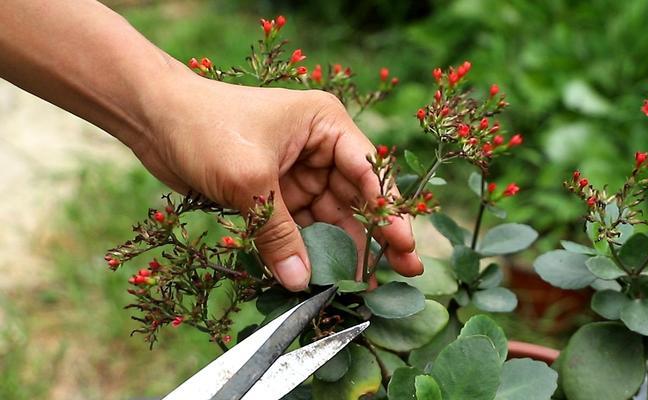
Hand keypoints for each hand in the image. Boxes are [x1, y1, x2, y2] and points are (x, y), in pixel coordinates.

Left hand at [133, 72, 421, 289]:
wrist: (153, 120)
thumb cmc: (206, 129)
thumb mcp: (250, 181)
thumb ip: (279, 233)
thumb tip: (302, 282)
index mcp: (325, 126)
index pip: (368, 171)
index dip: (388, 210)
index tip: (403, 244)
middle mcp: (320, 149)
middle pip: (356, 200)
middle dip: (373, 237)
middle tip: (401, 271)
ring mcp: (298, 174)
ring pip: (329, 220)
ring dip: (339, 251)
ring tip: (359, 285)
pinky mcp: (275, 194)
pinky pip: (299, 229)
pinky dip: (306, 252)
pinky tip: (319, 277)